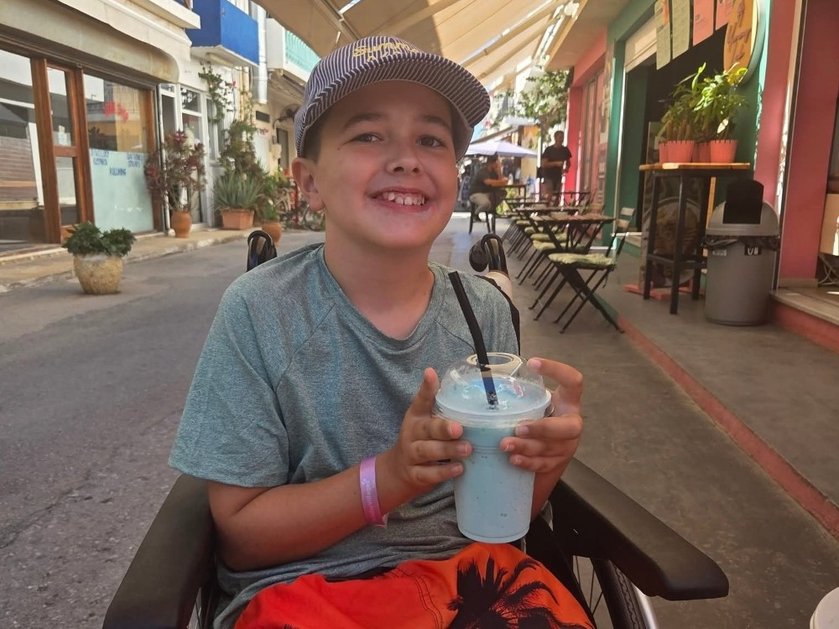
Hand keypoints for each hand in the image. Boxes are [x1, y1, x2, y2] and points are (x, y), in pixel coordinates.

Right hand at [379, 368, 469, 495]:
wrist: (398, 470)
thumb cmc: (422, 439)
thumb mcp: (427, 420)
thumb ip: (442, 406)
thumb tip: (467, 386)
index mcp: (416, 416)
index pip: (420, 400)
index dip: (426, 387)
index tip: (430, 373)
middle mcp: (412, 433)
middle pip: (426, 429)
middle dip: (443, 428)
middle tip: (460, 428)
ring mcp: (411, 455)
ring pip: (427, 451)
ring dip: (447, 450)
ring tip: (467, 449)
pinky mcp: (414, 474)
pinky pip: (427, 474)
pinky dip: (443, 472)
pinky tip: (458, 469)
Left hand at [499, 358, 582, 475]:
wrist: (548, 450)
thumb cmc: (537, 419)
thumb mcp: (535, 404)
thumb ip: (523, 396)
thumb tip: (486, 379)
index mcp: (568, 402)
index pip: (573, 381)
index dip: (557, 370)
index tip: (533, 363)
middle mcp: (572, 423)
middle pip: (568, 427)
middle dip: (542, 428)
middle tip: (518, 427)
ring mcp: (568, 445)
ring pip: (550, 448)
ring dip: (527, 447)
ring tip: (505, 445)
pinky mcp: (559, 462)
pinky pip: (544, 463)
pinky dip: (528, 462)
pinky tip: (514, 459)